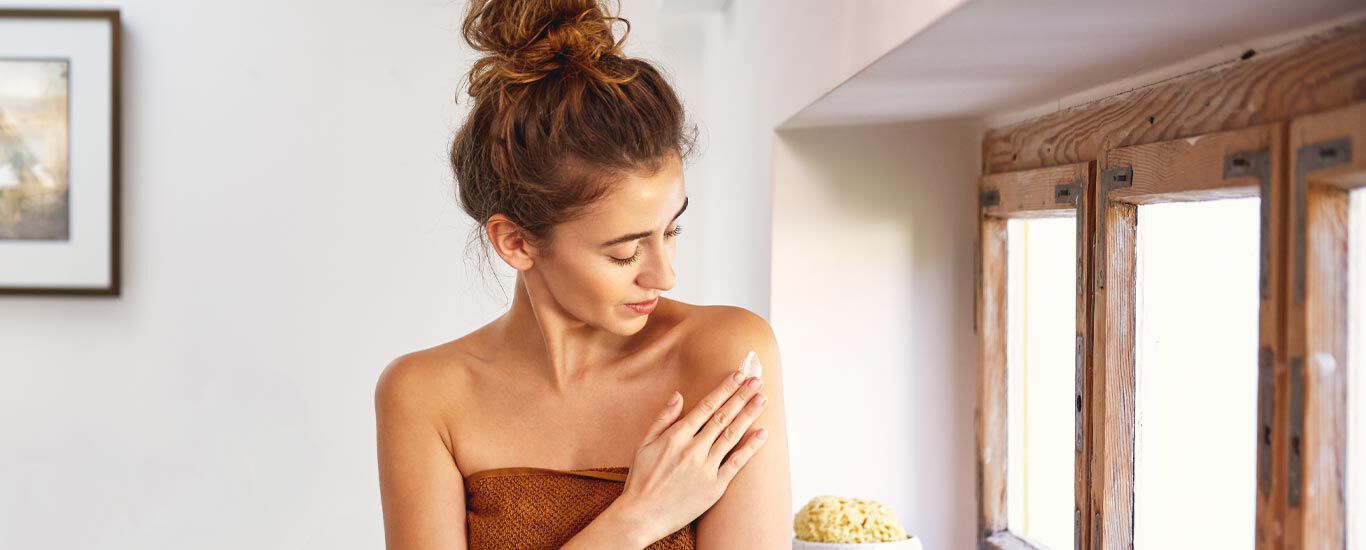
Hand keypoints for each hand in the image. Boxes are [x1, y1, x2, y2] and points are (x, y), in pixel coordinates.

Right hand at [614, 367, 770, 541]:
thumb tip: (678, 396)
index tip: (737, 376)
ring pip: (732, 436)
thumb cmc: (641, 479)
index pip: (706, 407)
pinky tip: (762, 433)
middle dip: (741, 397)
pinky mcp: (714, 487)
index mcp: (675, 436)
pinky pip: (736, 463)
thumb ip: (663, 419)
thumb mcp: (644, 444)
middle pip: (723, 417)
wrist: (642, 515)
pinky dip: (750, 448)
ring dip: (749, 415)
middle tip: (757, 381)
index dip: (724, 390)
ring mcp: (705, 468)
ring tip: (762, 399)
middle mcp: (692, 449)